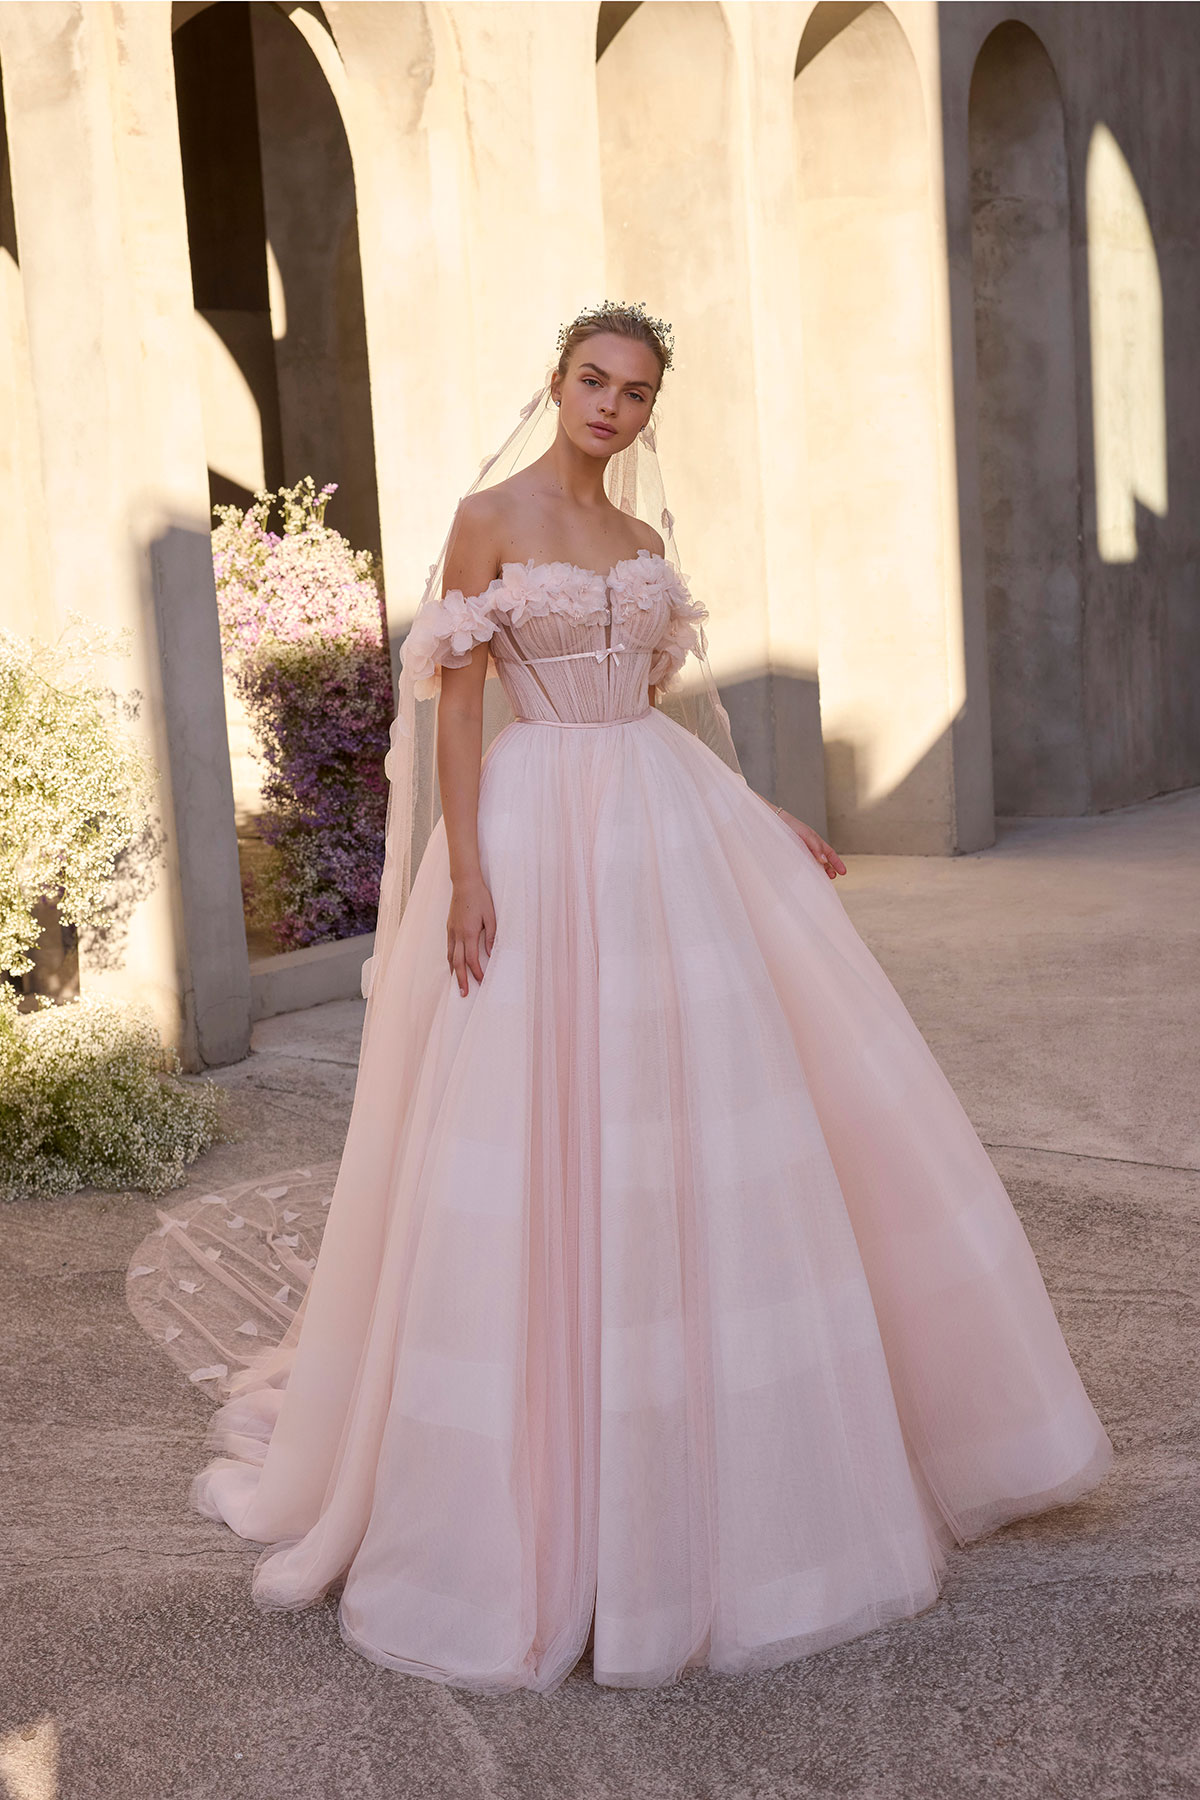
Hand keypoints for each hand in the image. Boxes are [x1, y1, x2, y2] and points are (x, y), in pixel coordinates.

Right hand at [447, 876, 495, 993]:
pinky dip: (450, 959)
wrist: (465, 883)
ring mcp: (451, 931)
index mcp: (470, 933)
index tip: (481, 981)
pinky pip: (448, 948)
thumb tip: (491, 954)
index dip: (476, 972)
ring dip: (453, 972)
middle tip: (463, 994)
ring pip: (449, 956)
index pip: (471, 959)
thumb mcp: (492, 917)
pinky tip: (453, 965)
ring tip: (456, 984)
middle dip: (460, 979)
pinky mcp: (449, 927)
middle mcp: (458, 934)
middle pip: (457, 962)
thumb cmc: (480, 898)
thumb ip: (492, 936)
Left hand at [773, 808, 846, 879]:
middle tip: (832, 877)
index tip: (843, 872)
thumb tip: (824, 860)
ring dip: (819, 871)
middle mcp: (809, 848)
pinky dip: (806, 871)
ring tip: (822, 878)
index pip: (830, 853)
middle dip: (829, 869)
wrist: (772, 821)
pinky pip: (802, 865)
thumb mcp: (805, 834)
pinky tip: (807, 876)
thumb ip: (815, 846)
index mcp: (815, 841)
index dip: (837, 862)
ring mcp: (801, 852)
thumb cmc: (790, 825)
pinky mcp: (792, 856)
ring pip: (813, 864)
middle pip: (823, 861)